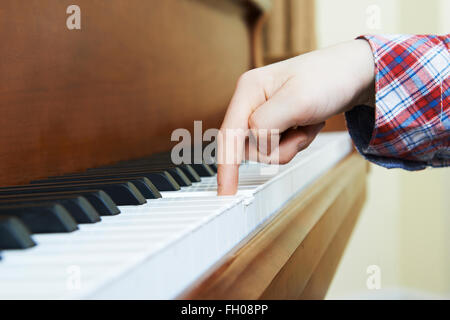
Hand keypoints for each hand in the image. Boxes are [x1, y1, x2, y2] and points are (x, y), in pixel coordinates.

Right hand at [217, 39, 374, 194]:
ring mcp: (263, 113)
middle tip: (302, 127)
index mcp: (249, 89)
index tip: (226, 193)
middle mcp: (252, 101)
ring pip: (266, 150)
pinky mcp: (276, 122)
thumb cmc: (330, 77)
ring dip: (292, 144)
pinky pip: (280, 147)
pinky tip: (308, 123)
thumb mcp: (298, 99)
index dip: (226, 166)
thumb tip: (253, 143)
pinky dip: (298, 141)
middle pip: (250, 147)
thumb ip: (267, 123)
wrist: (355, 72)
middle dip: (280, 146)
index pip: (229, 134)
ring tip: (308, 122)